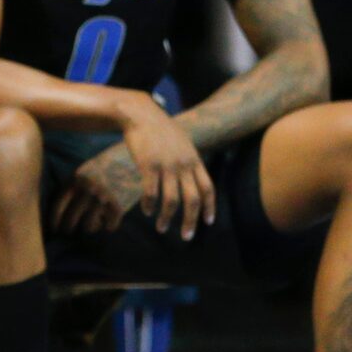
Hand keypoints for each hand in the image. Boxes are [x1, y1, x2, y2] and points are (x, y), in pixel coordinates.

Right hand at [64, 103, 212, 238]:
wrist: (141, 115)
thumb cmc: (161, 130)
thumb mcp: (183, 143)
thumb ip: (190, 161)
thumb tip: (195, 178)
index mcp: (194, 160)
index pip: (208, 188)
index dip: (209, 207)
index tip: (207, 222)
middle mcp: (183, 165)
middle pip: (192, 200)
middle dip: (191, 222)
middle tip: (186, 237)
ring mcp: (166, 166)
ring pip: (171, 201)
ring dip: (167, 219)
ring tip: (162, 229)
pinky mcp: (148, 166)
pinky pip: (151, 193)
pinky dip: (150, 206)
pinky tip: (147, 211)